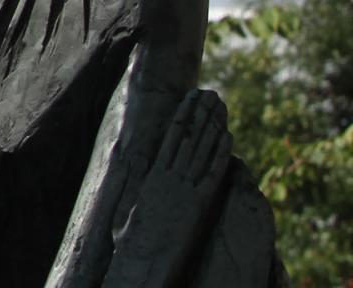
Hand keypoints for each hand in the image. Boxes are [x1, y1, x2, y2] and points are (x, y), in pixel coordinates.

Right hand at [105, 90, 236, 287]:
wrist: (144, 259)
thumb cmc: (131, 239)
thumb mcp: (125, 206)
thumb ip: (131, 184)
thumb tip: (134, 161)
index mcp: (152, 175)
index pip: (170, 137)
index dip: (181, 116)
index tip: (190, 99)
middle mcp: (170, 176)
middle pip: (187, 137)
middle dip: (200, 114)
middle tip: (211, 94)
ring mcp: (185, 188)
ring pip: (201, 150)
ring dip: (212, 126)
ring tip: (221, 108)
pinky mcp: (199, 203)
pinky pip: (213, 174)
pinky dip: (221, 154)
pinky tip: (228, 138)